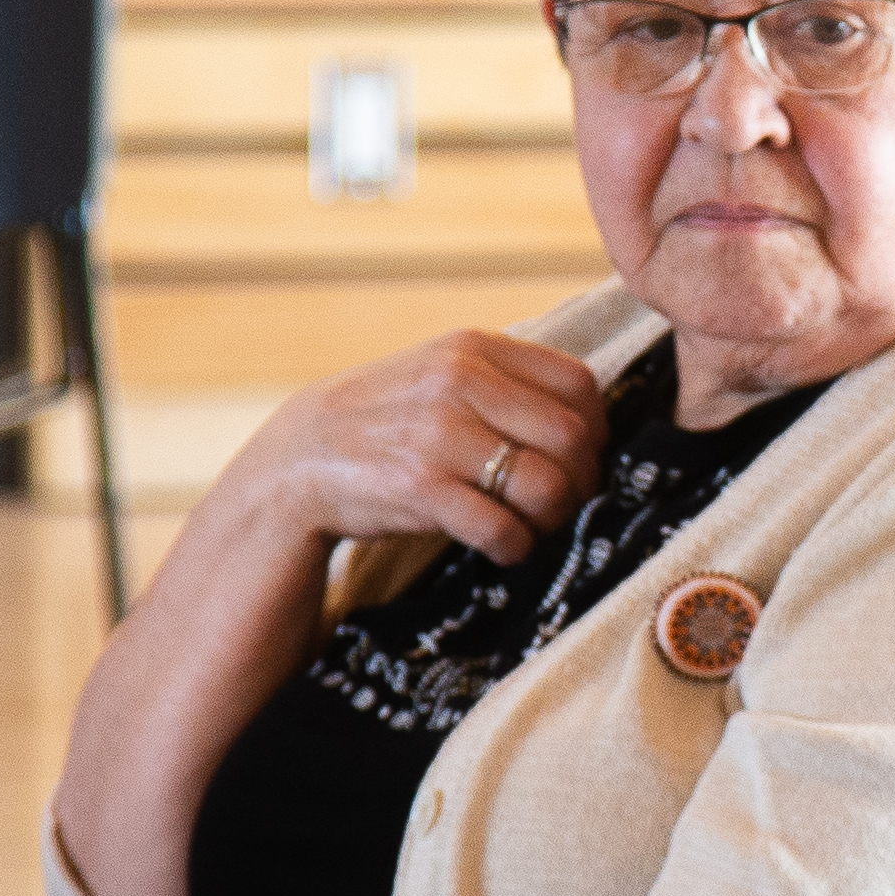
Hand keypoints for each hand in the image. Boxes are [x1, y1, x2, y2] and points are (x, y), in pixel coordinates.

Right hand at [216, 328, 614, 569]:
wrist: (299, 459)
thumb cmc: (389, 420)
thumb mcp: (441, 372)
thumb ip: (505, 381)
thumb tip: (590, 420)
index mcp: (474, 348)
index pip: (579, 385)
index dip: (595, 430)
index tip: (580, 458)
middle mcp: (459, 383)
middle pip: (573, 439)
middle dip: (581, 482)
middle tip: (561, 503)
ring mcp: (438, 435)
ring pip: (547, 486)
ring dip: (552, 518)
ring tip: (531, 525)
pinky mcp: (419, 488)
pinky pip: (502, 529)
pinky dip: (514, 547)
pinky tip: (500, 545)